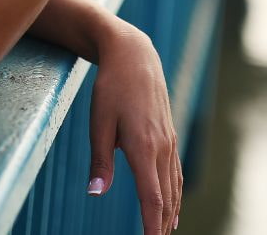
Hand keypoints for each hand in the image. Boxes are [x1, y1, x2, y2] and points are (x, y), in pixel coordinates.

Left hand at [87, 25, 181, 234]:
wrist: (133, 55)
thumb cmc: (111, 86)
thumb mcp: (98, 121)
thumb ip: (100, 160)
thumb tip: (95, 193)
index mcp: (142, 146)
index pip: (152, 196)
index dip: (151, 223)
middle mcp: (160, 146)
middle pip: (165, 195)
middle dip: (161, 223)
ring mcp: (168, 139)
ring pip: (173, 183)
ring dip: (171, 210)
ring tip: (166, 230)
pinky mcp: (168, 132)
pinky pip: (175, 169)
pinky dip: (175, 190)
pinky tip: (172, 199)